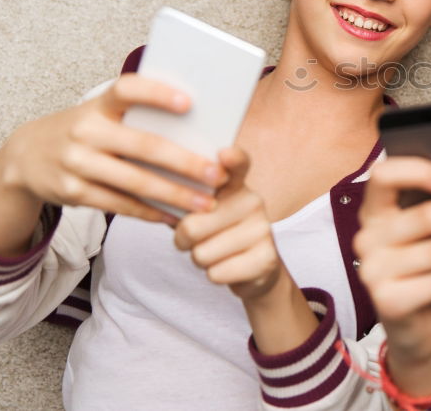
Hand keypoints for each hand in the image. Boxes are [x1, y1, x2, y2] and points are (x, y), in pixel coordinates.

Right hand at [2, 73, 221, 222]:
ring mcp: (77, 164)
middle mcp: (85, 131)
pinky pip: (121, 205)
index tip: (189, 102)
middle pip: (144, 146)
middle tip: (218, 174)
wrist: (25, 157)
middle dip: (186, 162)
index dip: (156, 94)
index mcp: (98, 105)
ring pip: (135, 182)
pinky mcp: (73, 193)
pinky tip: (176, 217)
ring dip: (176, 195)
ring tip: (207, 204)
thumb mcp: (100, 113)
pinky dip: (151, 212)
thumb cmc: (85, 130)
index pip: (127, 90)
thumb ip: (137, 116)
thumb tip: (196, 125)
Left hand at [173, 147, 281, 299]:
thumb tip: (162, 199)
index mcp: (235, 185)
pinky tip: (230, 267)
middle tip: (199, 239)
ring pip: (202, 254)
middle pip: (193, 226)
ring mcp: (263, 230)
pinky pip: (217, 273)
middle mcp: (254, 201)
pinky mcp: (267, 259)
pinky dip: (215, 275)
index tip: (223, 154)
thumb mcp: (200, 213)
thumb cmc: (216, 234)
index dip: (231, 159)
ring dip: (200, 260)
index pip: (238, 165)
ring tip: (217, 252)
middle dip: (184, 241)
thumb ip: (185, 202)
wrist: (254, 269)